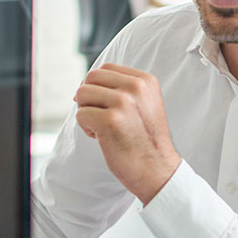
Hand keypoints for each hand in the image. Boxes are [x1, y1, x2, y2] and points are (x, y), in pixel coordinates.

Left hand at [74, 63, 181, 203]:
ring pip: (82, 94)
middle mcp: (136, 87)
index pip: (106, 68)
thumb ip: (123, 88)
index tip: (109, 107)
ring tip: (104, 128)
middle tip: (103, 117)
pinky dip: (87, 128)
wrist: (157, 169)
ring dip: (87, 112)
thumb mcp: (144, 104)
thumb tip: (83, 85)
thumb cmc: (145, 140)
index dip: (99, 87)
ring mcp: (123, 102)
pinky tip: (104, 138)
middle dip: (89, 98)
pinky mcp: (110, 120)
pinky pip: (80, 114)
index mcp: (146, 81)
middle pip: (91, 78)